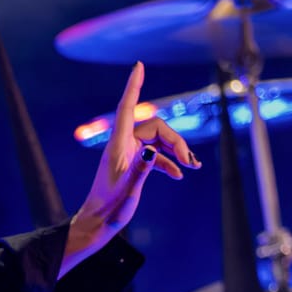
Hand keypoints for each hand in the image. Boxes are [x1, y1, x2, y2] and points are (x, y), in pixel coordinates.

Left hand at [60, 62, 200, 275]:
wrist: (97, 225)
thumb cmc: (110, 210)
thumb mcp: (129, 191)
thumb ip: (142, 170)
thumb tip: (154, 151)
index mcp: (118, 146)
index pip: (127, 108)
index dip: (133, 86)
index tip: (139, 66)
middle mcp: (123, 146)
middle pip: (155, 128)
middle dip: (176, 140)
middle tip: (192, 163)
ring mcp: (129, 154)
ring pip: (159, 141)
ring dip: (177, 150)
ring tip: (193, 166)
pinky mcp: (135, 165)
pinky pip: (156, 155)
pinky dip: (169, 161)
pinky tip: (180, 173)